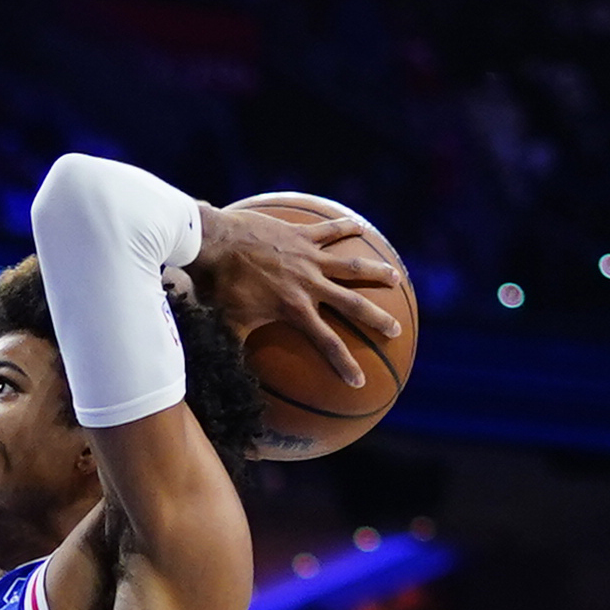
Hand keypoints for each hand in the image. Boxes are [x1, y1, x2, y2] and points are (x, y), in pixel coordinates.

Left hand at [185, 194, 409, 392]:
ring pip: (352, 266)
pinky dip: (346, 228)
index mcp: (294, 310)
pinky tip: (360, 227)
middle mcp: (309, 285)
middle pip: (352, 305)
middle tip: (396, 331)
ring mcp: (308, 257)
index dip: (344, 364)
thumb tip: (235, 379)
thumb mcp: (228, 325)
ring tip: (395, 277)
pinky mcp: (301, 234)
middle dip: (376, 319)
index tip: (359, 381)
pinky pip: (330, 230)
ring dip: (376, 271)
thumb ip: (238, 350)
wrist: (213, 242)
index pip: (326, 344)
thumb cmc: (218, 287)